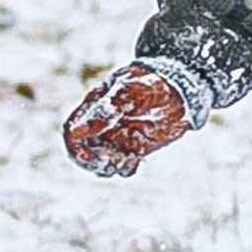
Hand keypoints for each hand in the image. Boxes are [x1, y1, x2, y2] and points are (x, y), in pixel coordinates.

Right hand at [64, 63, 190, 177]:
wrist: (179, 87)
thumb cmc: (150, 82)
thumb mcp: (128, 91)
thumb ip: (105, 110)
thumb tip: (77, 130)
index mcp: (93, 109)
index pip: (72, 133)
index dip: (76, 148)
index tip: (92, 153)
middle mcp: (101, 127)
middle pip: (83, 154)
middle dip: (95, 162)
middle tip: (114, 158)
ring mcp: (117, 139)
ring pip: (100, 163)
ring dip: (109, 166)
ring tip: (127, 158)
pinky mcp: (133, 148)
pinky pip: (121, 166)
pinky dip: (124, 168)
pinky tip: (135, 160)